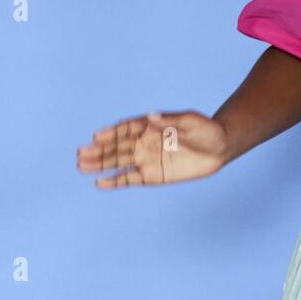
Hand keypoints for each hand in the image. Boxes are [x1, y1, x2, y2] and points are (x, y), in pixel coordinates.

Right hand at [76, 110, 228, 187]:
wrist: (220, 148)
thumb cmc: (207, 130)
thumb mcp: (191, 121)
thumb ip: (171, 120)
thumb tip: (151, 116)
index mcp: (152, 125)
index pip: (127, 128)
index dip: (112, 132)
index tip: (97, 136)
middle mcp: (145, 141)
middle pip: (118, 146)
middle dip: (99, 150)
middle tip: (80, 154)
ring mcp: (147, 158)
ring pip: (119, 161)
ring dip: (100, 164)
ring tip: (81, 166)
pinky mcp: (153, 175)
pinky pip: (130, 178)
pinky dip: (115, 180)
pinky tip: (100, 182)